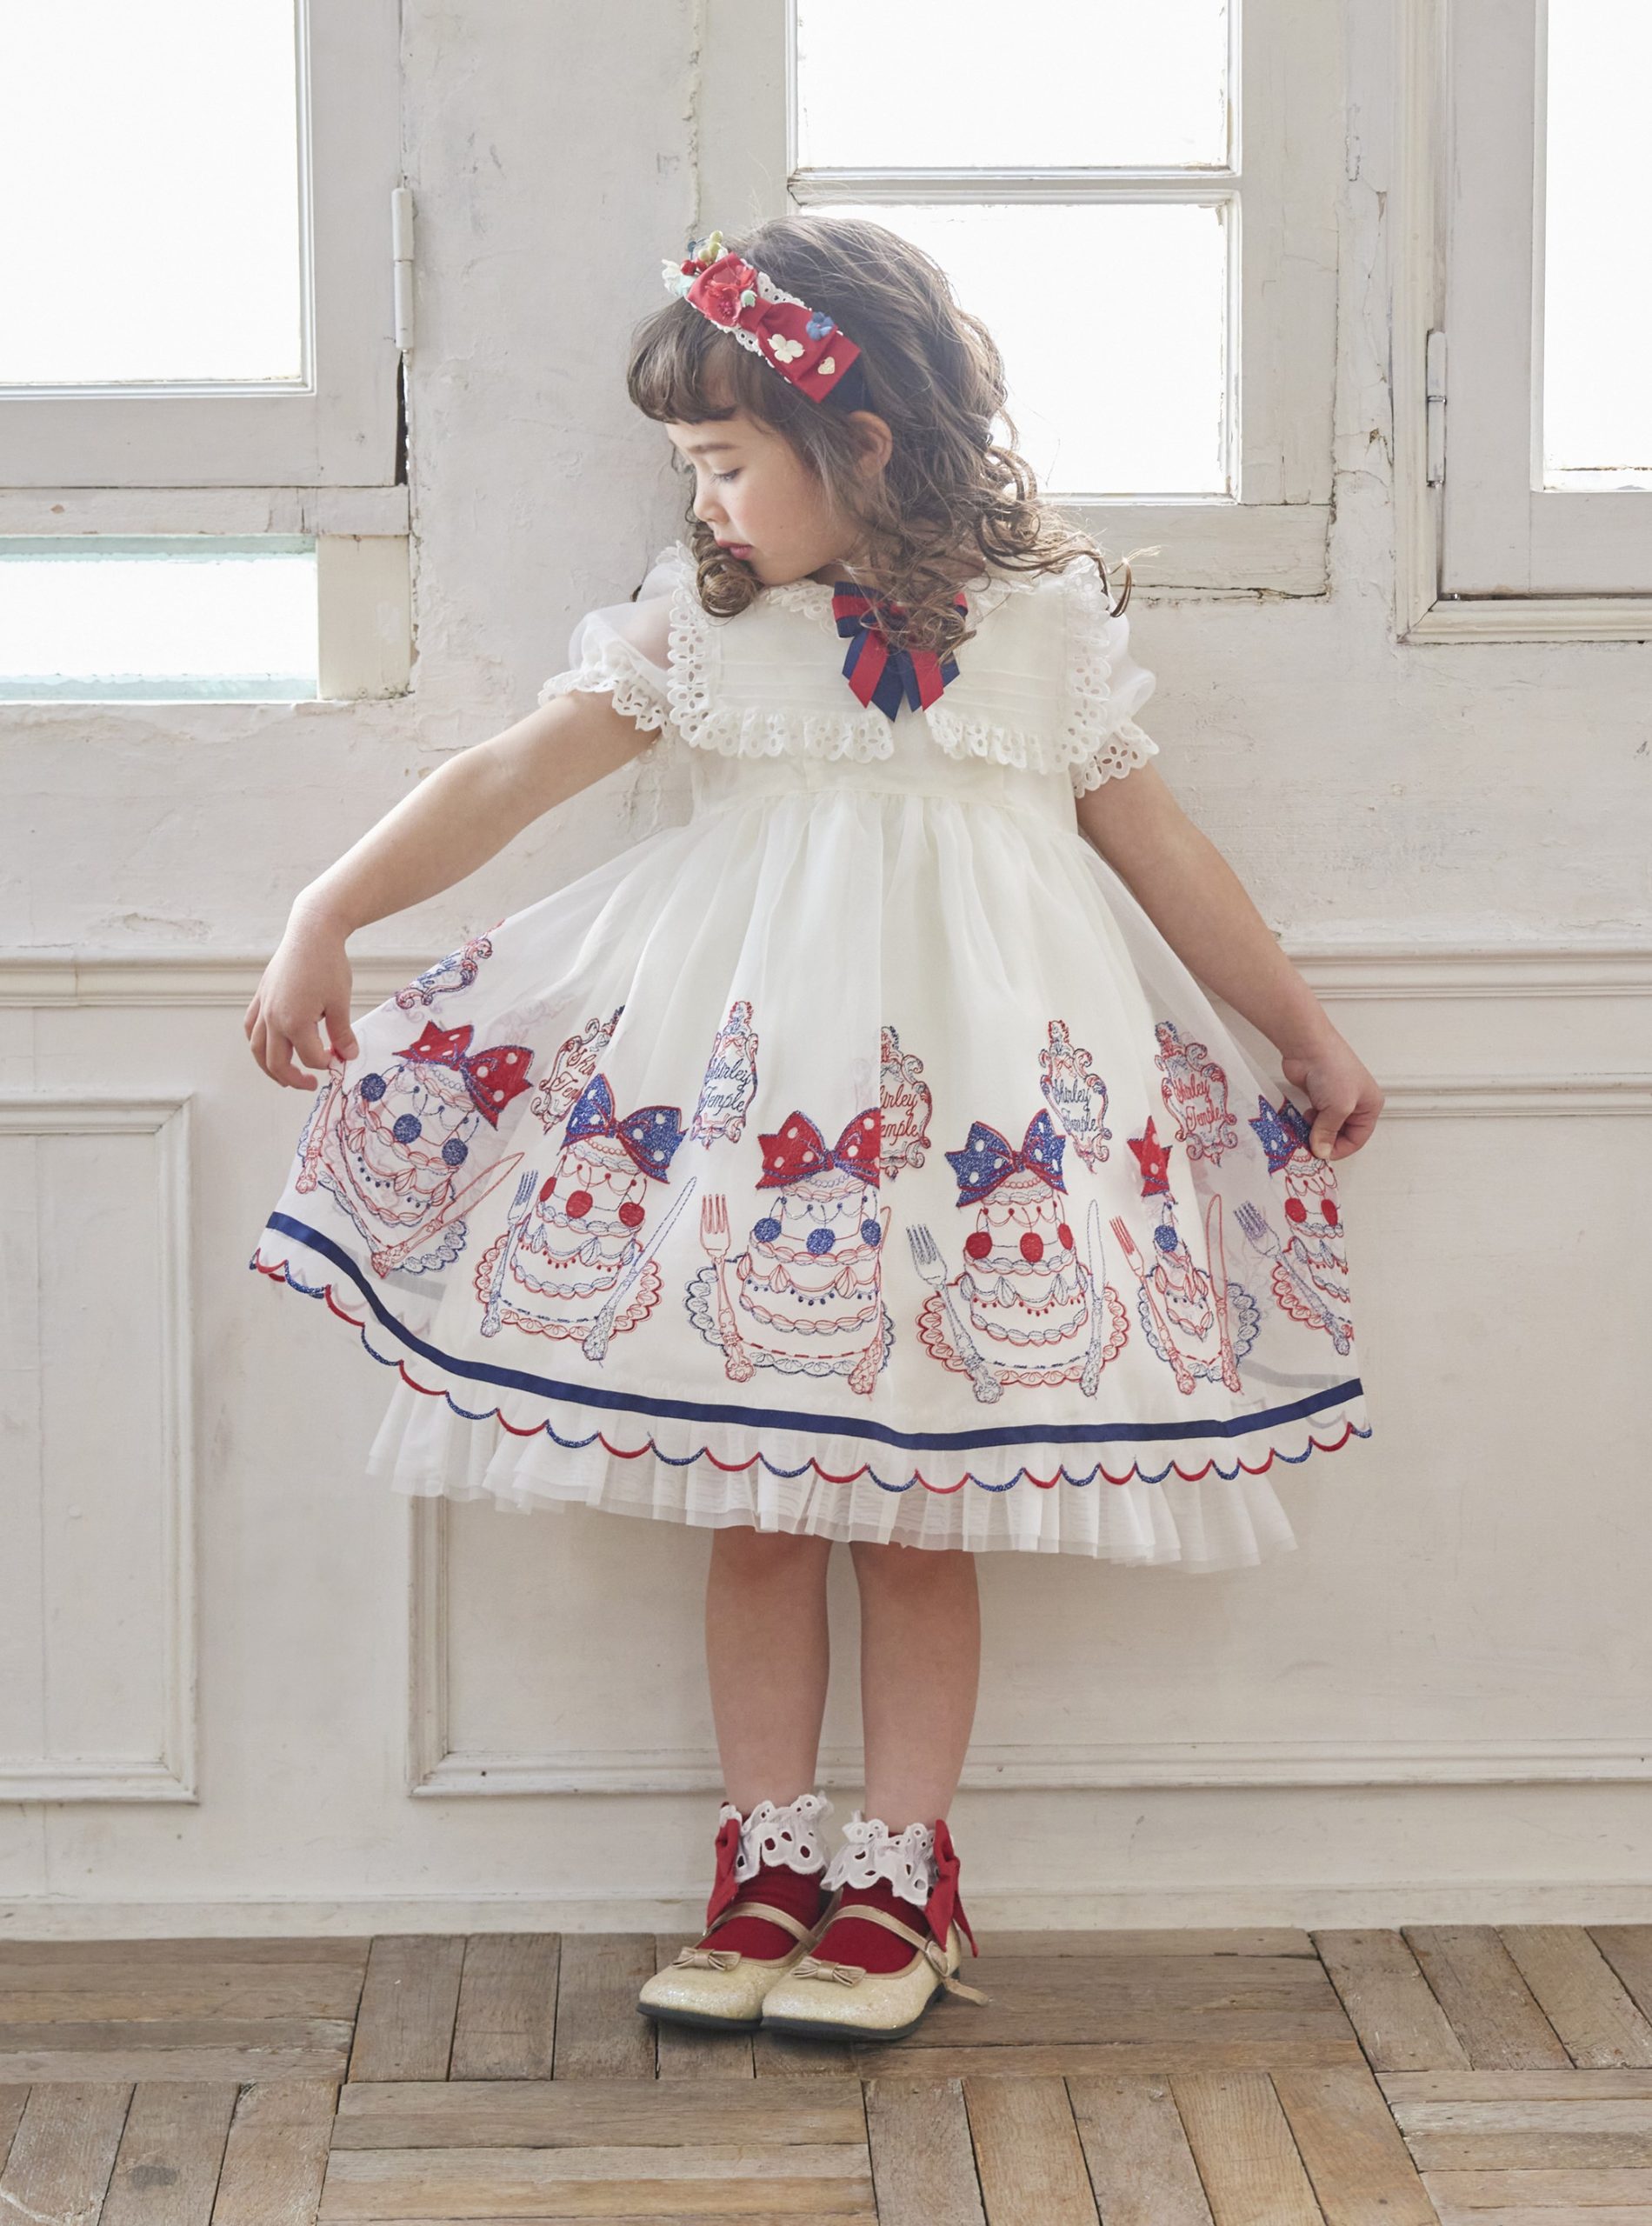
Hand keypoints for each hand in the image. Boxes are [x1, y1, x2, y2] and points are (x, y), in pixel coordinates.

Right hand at [244, 908, 359, 1088]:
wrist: (311, 933)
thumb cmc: (328, 965)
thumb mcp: (341, 1002)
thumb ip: (342, 1034)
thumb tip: (348, 1056)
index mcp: (294, 1022)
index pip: (310, 1058)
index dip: (327, 1064)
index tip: (340, 1059)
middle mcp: (273, 1018)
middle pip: (277, 1062)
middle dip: (293, 1079)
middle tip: (311, 1084)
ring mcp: (263, 1007)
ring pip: (257, 1049)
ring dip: (269, 1067)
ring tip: (284, 1077)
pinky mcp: (261, 996)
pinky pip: (252, 1027)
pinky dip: (257, 1042)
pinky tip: (267, 1046)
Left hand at [1279, 1029, 1384, 1162]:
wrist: (1308, 1047)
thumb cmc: (1332, 1069)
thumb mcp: (1338, 1108)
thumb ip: (1328, 1132)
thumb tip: (1322, 1151)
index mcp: (1370, 1105)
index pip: (1358, 1138)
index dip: (1341, 1149)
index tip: (1323, 1154)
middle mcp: (1355, 1103)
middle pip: (1342, 1133)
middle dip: (1327, 1140)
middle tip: (1312, 1146)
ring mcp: (1335, 1098)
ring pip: (1326, 1126)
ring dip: (1316, 1131)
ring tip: (1306, 1130)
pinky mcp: (1318, 1095)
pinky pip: (1314, 1117)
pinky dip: (1308, 1122)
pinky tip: (1302, 1120)